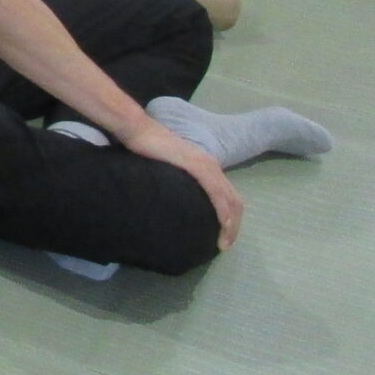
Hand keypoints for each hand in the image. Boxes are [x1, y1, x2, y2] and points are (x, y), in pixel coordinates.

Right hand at [126, 120, 242, 250]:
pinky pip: (218, 194)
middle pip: (235, 201)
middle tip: (225, 244)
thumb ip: (177, 181)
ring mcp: (207, 166)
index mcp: (206, 165)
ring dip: (231, 224)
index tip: (223, 235)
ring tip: (223, 243)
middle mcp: (212, 165)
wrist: (139, 131)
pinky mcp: (199, 167)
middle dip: (234, 226)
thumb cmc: (148, 148)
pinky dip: (223, 212)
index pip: (228, 195)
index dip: (230, 217)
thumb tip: (174, 200)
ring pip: (230, 200)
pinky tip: (223, 225)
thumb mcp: (168, 169)